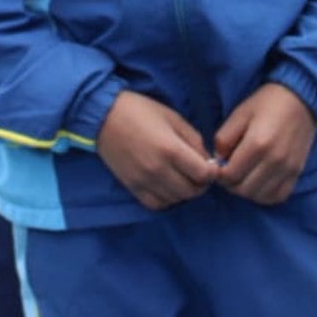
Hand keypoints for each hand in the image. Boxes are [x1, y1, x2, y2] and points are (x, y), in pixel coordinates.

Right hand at [96, 91, 218, 210]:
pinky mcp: (132, 187)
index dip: (212, 172)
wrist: (103, 117)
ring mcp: (144, 181)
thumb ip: (194, 139)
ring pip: (175, 200)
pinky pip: (156, 204)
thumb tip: (207, 160)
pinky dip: (167, 199)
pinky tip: (168, 187)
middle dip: (201, 183)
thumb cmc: (141, 111)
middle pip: (191, 191)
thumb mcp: (173, 117)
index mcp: (170, 149)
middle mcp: (158, 170)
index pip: (203, 175)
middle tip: (198, 172)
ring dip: (184, 192)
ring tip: (183, 178)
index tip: (211, 165)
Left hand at [213, 83, 315, 205]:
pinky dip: (265, 194)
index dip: (219, 174)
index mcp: (257, 144)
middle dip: (231, 184)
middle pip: (243, 189)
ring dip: (247, 191)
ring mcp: (288, 169)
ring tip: (243, 176)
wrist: (300, 99)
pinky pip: (278, 196)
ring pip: (259, 196)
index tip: (219, 165)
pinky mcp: (297, 173)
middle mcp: (274, 160)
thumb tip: (218, 160)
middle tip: (229, 172)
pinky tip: (259, 182)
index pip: (230, 175)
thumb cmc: (266, 103)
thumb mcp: (239, 114)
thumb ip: (224, 138)